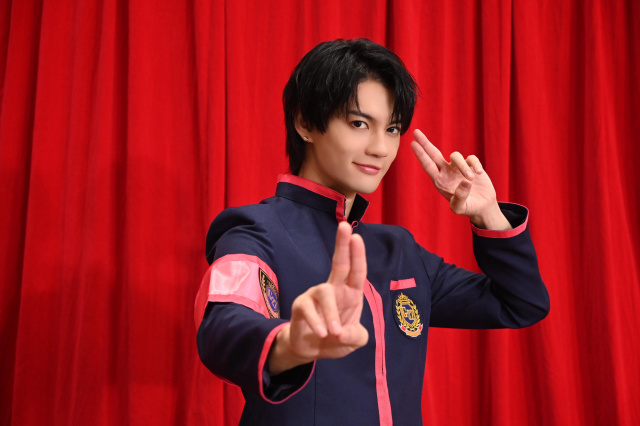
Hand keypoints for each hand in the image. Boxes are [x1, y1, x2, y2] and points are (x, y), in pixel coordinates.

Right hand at [268, 222, 368, 374]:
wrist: (311, 350)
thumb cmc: (336, 339)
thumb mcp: (355, 341)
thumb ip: (356, 337)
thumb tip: (341, 332)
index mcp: (350, 293)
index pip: (356, 271)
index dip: (357, 254)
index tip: (356, 236)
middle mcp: (334, 289)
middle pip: (339, 263)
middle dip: (342, 245)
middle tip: (344, 226)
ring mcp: (315, 296)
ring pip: (325, 292)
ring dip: (332, 313)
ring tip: (335, 333)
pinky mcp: (300, 306)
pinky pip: (308, 309)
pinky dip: (317, 323)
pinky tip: (322, 334)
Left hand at [410, 129, 510, 229]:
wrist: (482, 205)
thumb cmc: (468, 207)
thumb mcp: (460, 208)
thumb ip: (459, 198)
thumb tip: (465, 181)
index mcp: (439, 181)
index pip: (427, 165)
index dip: (420, 154)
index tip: (413, 143)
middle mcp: (446, 172)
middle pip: (434, 153)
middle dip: (425, 143)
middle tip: (416, 132)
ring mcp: (458, 167)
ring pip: (456, 156)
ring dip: (463, 167)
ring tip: (471, 179)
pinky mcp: (471, 165)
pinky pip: (471, 158)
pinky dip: (475, 165)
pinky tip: (479, 173)